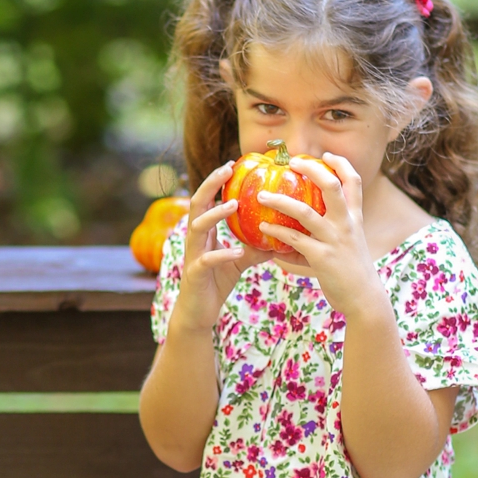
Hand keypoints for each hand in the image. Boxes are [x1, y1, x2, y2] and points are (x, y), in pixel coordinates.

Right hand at [171, 163, 269, 334]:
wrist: (198, 313)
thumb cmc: (217, 282)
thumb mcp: (240, 261)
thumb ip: (256, 246)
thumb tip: (284, 234)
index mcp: (204, 232)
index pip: (207, 199)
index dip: (216, 181)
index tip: (233, 164)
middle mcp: (195, 239)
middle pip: (196, 204)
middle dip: (210, 185)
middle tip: (227, 170)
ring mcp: (192, 255)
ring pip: (197, 228)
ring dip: (215, 214)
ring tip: (232, 205)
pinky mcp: (195, 274)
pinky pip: (207, 260)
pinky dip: (223, 254)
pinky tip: (238, 251)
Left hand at [256, 153, 381, 317]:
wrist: (364, 298)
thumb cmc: (352, 271)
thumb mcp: (349, 243)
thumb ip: (331, 230)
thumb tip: (301, 225)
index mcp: (355, 217)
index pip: (354, 181)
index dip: (341, 164)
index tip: (325, 155)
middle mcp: (347, 224)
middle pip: (331, 185)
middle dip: (311, 169)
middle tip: (291, 162)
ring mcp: (334, 239)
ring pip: (304, 212)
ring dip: (280, 201)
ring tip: (262, 195)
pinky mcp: (321, 258)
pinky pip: (294, 240)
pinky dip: (276, 232)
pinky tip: (263, 228)